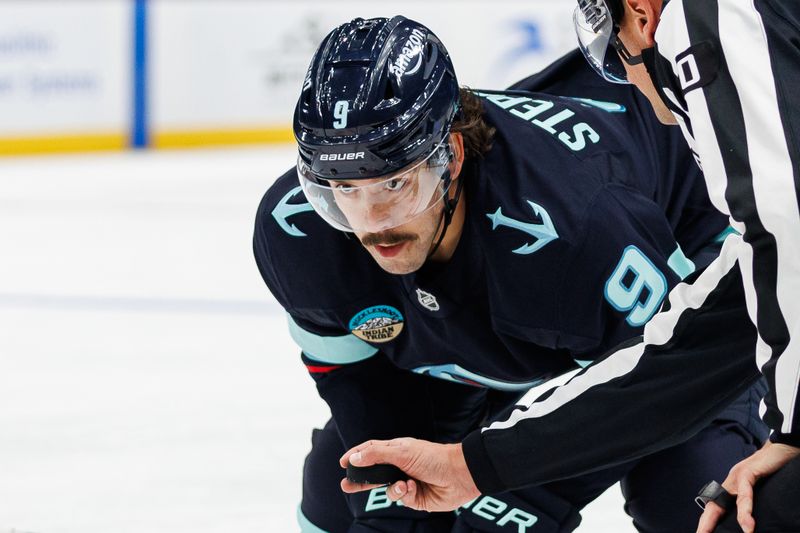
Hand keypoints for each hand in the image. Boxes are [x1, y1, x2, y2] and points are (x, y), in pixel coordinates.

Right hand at [339, 438, 480, 511]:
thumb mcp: (402, 451)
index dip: (356, 456)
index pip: (371, 451)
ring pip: (387, 490)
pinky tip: (415, 488)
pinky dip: (406, 494)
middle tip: (345, 486)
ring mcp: (407, 482)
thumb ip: (376, 454)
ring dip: (392, 489)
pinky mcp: (415, 498)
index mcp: (396, 450)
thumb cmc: (433, 457)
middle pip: (374, 474)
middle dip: (361, 481)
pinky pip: (401, 499)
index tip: (342, 463)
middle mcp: (400, 466)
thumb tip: (354, 457)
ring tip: (403, 485)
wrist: (459, 475)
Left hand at [696, 440, 799, 532]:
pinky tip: (748, 525)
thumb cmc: (771, 470)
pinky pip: (745, 495)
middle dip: (705, 523)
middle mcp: (730, 481)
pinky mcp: (748, 473)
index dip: (707, 521)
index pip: (715, 507)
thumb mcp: (757, 489)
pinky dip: (746, 511)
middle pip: (713, 505)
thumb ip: (748, 501)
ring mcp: (737, 476)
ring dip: (719, 520)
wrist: (781, 448)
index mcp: (731, 487)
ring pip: (725, 502)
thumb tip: (747, 522)